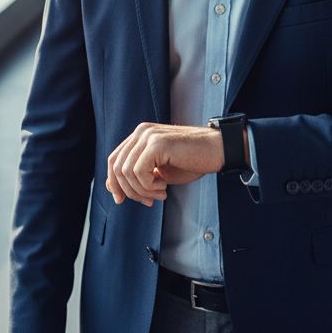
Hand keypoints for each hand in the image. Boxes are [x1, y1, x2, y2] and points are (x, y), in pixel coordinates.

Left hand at [106, 122, 224, 205]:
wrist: (218, 151)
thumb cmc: (193, 161)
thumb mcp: (160, 172)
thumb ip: (138, 176)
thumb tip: (113, 189)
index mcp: (140, 136)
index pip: (113, 160)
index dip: (114, 183)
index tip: (122, 200)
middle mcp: (141, 132)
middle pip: (116, 167)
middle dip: (129, 190)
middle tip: (149, 200)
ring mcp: (148, 135)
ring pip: (126, 172)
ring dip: (142, 190)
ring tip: (161, 192)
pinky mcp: (157, 143)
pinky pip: (139, 172)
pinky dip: (148, 186)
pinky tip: (164, 186)